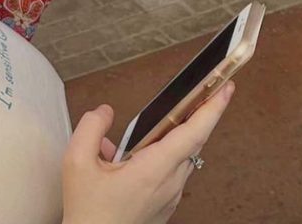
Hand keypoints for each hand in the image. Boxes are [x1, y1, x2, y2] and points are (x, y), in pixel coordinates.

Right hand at [62, 82, 234, 223]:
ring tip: (168, 116)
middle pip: (193, 142)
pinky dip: (164, 152)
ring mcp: (169, 196)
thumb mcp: (77, 162)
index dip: (211, 110)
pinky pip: (173, 170)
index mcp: (153, 171)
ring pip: (183, 156)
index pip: (192, 135)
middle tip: (209, 90)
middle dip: (202, 114)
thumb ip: (91, 127)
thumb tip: (105, 111)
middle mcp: (168, 184)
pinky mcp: (165, 204)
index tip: (225, 89)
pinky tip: (138, 150)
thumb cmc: (89, 213)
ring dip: (179, 134)